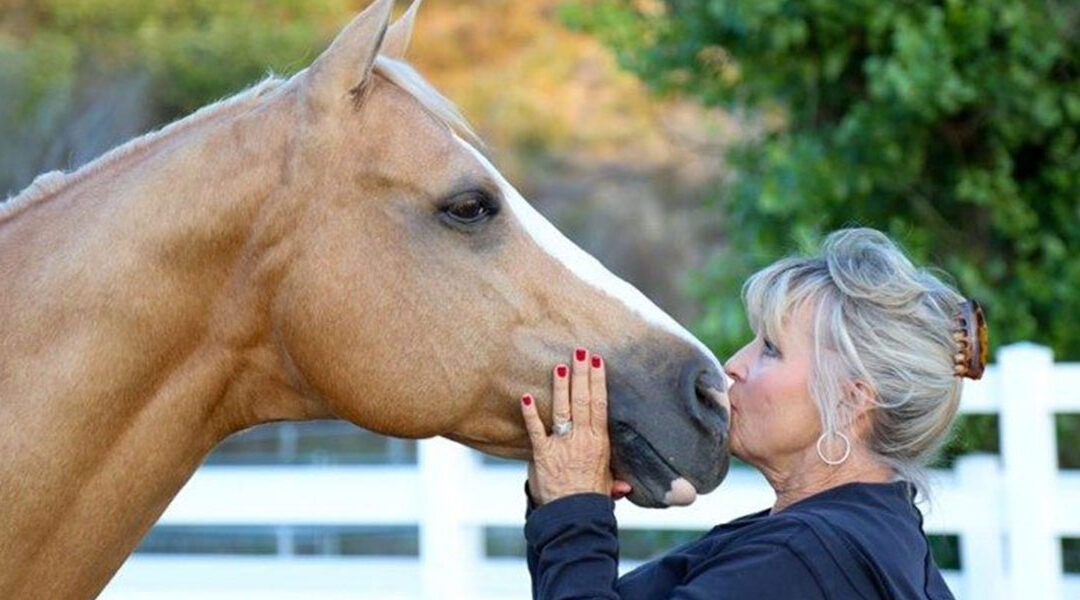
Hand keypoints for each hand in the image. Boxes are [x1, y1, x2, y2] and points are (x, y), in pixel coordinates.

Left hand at [521, 347, 631, 504]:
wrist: (573, 516)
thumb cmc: (590, 500)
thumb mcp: (606, 486)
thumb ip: (613, 480)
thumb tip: (626, 486)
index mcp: (599, 442)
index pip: (600, 405)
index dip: (598, 381)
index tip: (597, 362)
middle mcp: (582, 439)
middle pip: (583, 400)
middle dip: (581, 374)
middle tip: (580, 351)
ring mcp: (562, 445)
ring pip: (562, 409)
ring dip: (561, 386)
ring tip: (560, 365)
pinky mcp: (542, 454)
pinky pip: (535, 430)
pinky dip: (529, 414)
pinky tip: (525, 397)